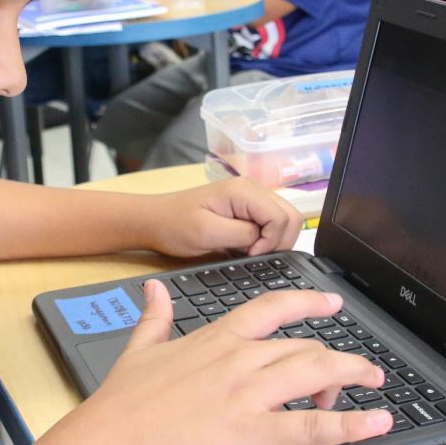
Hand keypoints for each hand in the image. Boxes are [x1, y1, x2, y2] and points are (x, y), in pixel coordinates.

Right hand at [61, 284, 392, 444]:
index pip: (270, 309)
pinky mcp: (252, 434)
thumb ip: (154, 319)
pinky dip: (350, 426)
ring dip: (352, 376)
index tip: (330, 303)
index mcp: (213, 340)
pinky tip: (375, 424)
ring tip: (375, 385)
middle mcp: (238, 361)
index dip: (306, 302)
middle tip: (359, 368)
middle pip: (304, 346)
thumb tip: (154, 289)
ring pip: (316, 373)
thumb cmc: (118, 409)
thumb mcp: (137, 352)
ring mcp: (247, 396)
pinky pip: (312, 427)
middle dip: (339, 356)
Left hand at [141, 178, 304, 257]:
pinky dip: (266, 239)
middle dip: (279, 241)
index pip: (282, 217)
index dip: (272, 241)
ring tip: (248, 251)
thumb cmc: (175, 226)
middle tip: (252, 255)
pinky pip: (271, 224)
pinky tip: (246, 247)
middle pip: (291, 217)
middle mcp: (253, 189)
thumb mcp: (207, 233)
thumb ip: (242, 234)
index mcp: (244, 191)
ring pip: (284, 221)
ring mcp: (251, 198)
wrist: (155, 221)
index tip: (249, 254)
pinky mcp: (247, 209)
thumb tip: (265, 241)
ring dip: (274, 241)